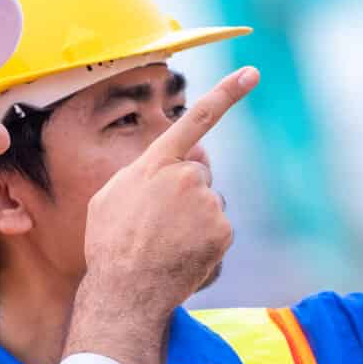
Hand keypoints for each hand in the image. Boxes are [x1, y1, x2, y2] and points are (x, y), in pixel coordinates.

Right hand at [83, 66, 256, 312]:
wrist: (126, 291)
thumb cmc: (110, 245)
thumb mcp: (111, 196)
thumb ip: (144, 172)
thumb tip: (174, 166)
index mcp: (156, 163)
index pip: (196, 120)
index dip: (226, 94)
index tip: (252, 72)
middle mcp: (186, 176)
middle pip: (198, 174)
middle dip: (186, 192)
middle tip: (157, 224)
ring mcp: (207, 203)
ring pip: (209, 204)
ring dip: (194, 221)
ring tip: (165, 243)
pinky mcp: (223, 230)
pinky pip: (218, 229)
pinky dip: (206, 242)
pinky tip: (183, 255)